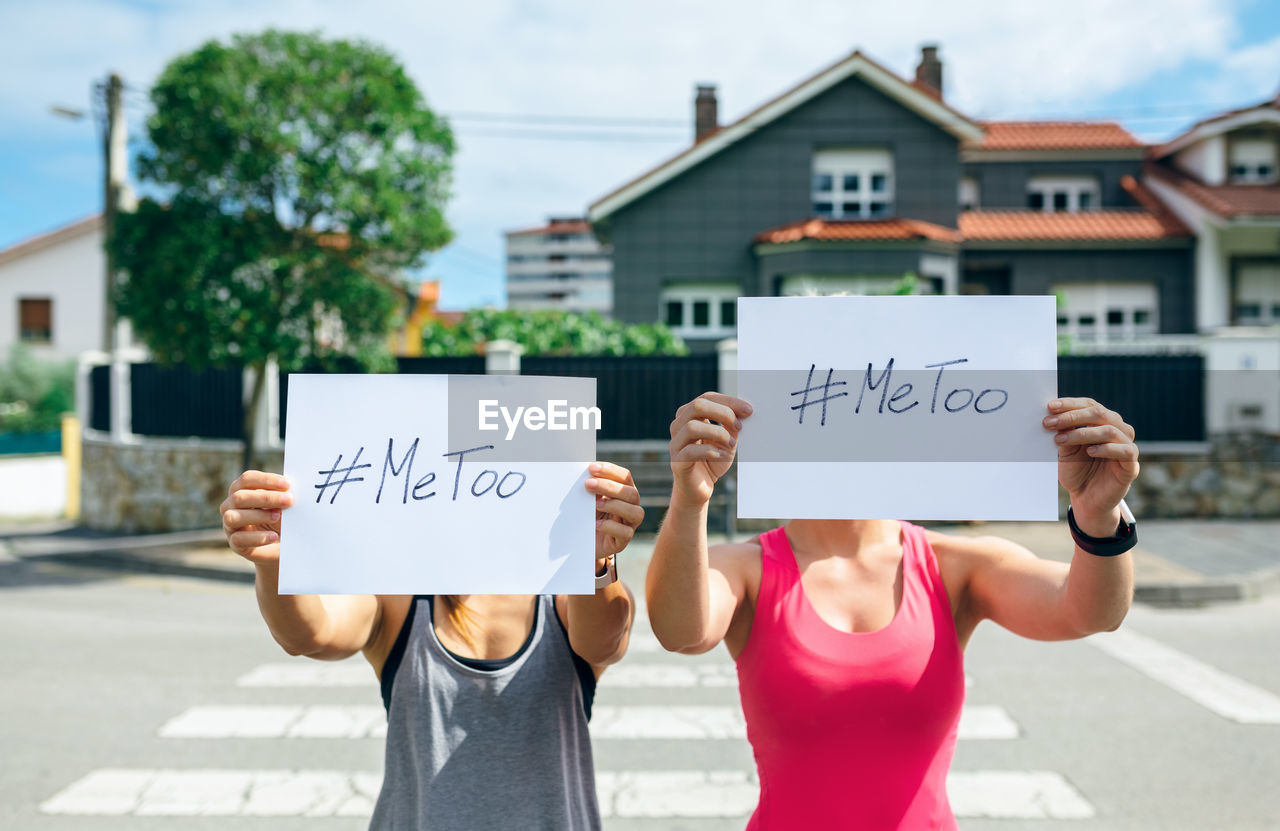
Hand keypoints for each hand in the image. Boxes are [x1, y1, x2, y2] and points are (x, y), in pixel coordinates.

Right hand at [221, 470, 292, 565]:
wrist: (282, 545)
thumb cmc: (281, 519)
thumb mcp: (282, 505)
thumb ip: (282, 495)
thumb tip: (289, 489)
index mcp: (241, 490)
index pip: (247, 479)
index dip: (266, 480)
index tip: (287, 484)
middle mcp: (230, 506)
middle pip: (239, 497)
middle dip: (266, 498)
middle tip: (289, 500)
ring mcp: (230, 526)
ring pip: (232, 517)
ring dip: (258, 515)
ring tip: (278, 517)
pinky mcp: (235, 544)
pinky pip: (239, 539)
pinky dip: (258, 537)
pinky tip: (273, 537)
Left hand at [585, 461, 643, 560]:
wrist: (581, 542)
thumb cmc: (587, 516)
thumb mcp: (588, 499)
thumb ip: (591, 487)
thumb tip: (584, 474)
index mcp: (625, 492)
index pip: (625, 477)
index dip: (610, 470)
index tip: (592, 468)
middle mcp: (632, 507)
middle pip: (631, 493)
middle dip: (609, 486)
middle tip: (588, 484)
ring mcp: (630, 525)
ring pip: (635, 512)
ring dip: (614, 505)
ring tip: (595, 505)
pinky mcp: (623, 541)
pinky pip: (625, 533)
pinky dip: (611, 526)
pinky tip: (596, 524)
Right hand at [668, 392, 752, 505]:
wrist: (700, 488)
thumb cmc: (713, 460)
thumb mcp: (727, 439)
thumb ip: (731, 425)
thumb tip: (744, 411)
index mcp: (690, 416)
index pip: (706, 398)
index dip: (728, 401)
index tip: (749, 410)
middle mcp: (678, 426)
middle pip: (696, 406)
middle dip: (723, 413)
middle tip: (739, 426)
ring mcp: (675, 443)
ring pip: (692, 427)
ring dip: (718, 433)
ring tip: (732, 445)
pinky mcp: (677, 461)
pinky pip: (690, 451)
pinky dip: (710, 451)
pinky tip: (722, 456)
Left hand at [1044, 398, 1138, 530]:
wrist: (1086, 500)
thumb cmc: (1076, 472)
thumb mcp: (1066, 451)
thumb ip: (1065, 434)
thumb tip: (1055, 416)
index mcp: (1103, 422)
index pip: (1089, 405)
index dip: (1070, 404)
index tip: (1050, 407)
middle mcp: (1118, 430)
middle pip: (1099, 413)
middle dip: (1072, 417)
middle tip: (1050, 423)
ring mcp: (1126, 446)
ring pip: (1109, 430)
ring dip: (1082, 433)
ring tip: (1060, 439)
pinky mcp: (1131, 466)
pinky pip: (1125, 450)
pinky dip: (1106, 449)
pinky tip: (1089, 451)